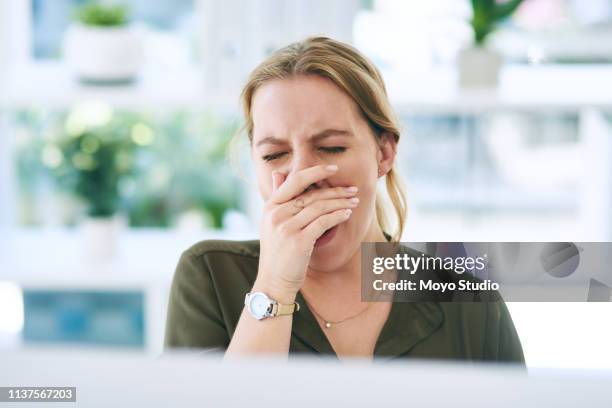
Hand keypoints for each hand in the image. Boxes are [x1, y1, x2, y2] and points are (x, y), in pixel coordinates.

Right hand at [255, 164, 358, 296]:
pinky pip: (323, 222)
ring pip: (319, 207)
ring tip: (354, 201)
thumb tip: (279, 173)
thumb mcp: (272, 222)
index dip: (315, 172)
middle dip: (335, 190)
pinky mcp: (299, 241)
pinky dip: (337, 216)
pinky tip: (347, 214)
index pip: (294, 181)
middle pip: (311, 195)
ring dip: (340, 202)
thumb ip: (278, 198)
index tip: (333, 169)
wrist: (273, 281)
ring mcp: (286, 227)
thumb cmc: (278, 252)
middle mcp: (276, 214)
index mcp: (270, 207)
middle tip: (352, 189)